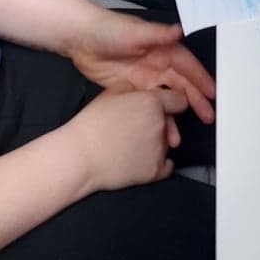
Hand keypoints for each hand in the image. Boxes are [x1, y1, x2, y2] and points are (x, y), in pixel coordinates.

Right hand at [65, 88, 188, 192]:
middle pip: (170, 123)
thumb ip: (132, 87)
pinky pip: (166, 165)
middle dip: (159, 124)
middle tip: (136, 129)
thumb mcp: (110, 92)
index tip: (166, 108)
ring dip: (156, 143)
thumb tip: (140, 91)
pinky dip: (158, 163)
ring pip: (167, 143)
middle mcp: (160, 125)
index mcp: (152, 103)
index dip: (172, 102)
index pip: (179, 100)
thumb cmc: (91, 124)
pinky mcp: (155, 171)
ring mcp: (159, 149)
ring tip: (131, 145)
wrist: (80, 157)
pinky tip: (140, 159)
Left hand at [71, 7, 215, 124]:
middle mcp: (157, 64)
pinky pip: (148, 107)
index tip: (213, 93)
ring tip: (180, 137)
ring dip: (174, 115)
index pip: (187, 66)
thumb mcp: (134, 32)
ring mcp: (144, 78)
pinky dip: (154, 119)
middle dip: (196, 100)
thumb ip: (158, 34)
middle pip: (181, 85)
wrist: (79, 38)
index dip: (201, 79)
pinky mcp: (130, 90)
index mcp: (162, 49)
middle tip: (208, 117)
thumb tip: (180, 31)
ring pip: (166, 99)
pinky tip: (156, 133)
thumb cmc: (108, 29)